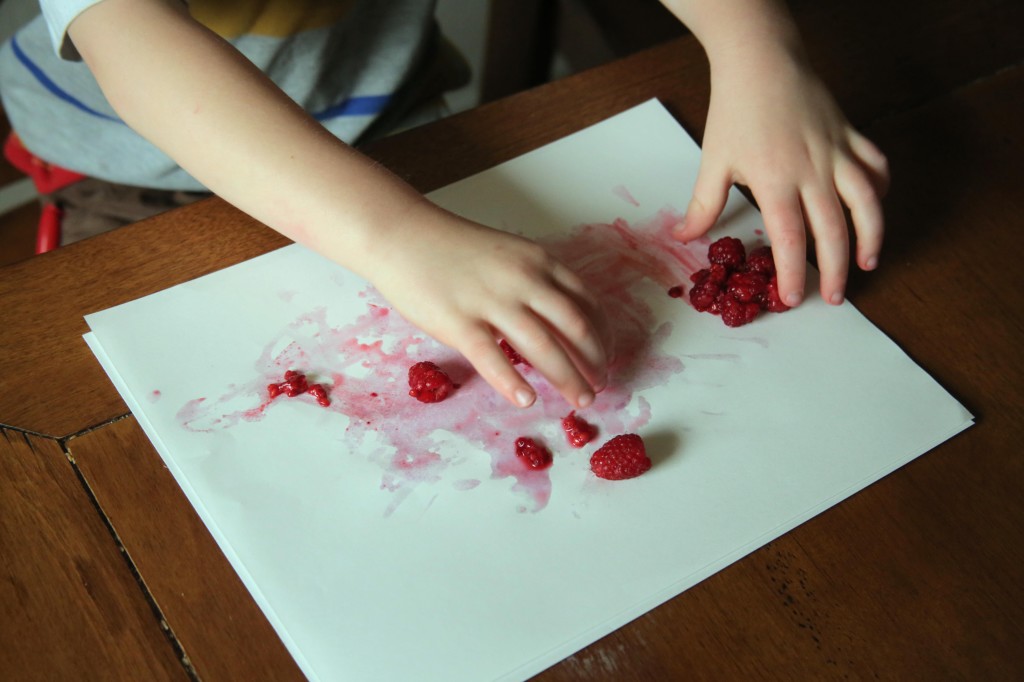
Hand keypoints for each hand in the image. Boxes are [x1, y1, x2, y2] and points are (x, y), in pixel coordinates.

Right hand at [368, 207, 609, 408]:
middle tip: (601, 385)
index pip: (586, 302)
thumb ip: (534, 282)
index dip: (603, 333)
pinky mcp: (459, 322)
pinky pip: (492, 358)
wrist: (402, 234)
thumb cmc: (451, 247)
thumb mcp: (507, 254)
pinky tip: (527, 401)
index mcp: (538, 261)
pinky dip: (513, 383)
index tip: (607, 355)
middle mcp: (523, 280)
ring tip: (581, 400)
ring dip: (568, 378)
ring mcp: (492, 301)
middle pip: (574, 327)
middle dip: (594, 361)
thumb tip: (557, 321)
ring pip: (543, 347)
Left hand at [675, 48, 889, 305]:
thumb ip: (703, 205)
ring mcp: (836, 151)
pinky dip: (880, 189)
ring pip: (867, 202)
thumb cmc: (735, 110)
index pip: (790, 238)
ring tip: (868, 264)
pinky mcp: (850, 134)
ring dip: (872, 237)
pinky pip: (876, 165)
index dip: (792, 273)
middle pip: (833, 231)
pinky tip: (875, 209)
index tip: (791, 298)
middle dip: (835, 270)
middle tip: (833, 298)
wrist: (762, 60)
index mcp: (775, 180)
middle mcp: (812, 170)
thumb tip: (683, 238)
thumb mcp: (713, 160)